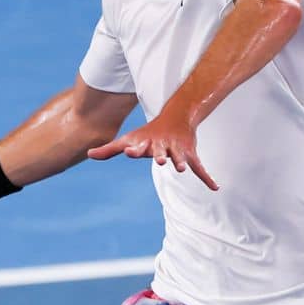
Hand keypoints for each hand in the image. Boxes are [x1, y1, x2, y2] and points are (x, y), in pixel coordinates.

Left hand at [87, 114, 217, 190]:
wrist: (175, 117)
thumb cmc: (147, 134)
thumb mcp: (128, 140)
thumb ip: (110, 150)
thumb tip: (88, 155)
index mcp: (146, 143)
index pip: (138, 147)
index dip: (134, 149)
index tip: (129, 151)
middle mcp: (162, 146)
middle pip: (160, 151)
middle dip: (160, 155)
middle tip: (160, 160)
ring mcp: (177, 149)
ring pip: (180, 157)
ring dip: (180, 162)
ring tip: (180, 169)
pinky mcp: (189, 154)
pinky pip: (199, 167)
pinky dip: (207, 177)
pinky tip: (215, 187)